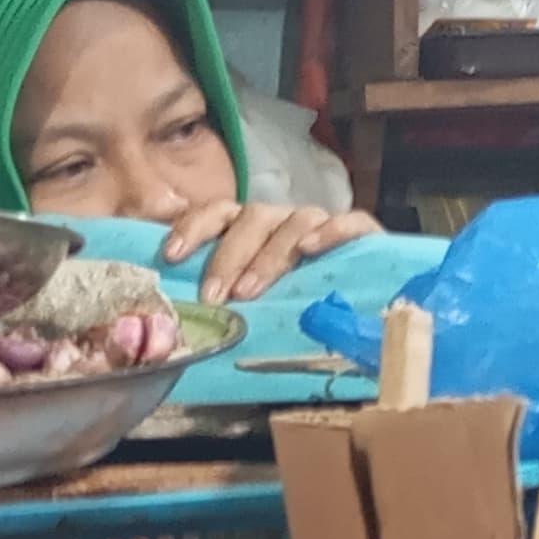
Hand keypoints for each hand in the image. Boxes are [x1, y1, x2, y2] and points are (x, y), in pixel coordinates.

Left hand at [157, 202, 381, 304]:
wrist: (367, 301)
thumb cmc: (295, 311)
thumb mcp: (251, 307)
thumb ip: (220, 302)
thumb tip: (174, 325)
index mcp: (251, 231)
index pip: (217, 213)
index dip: (193, 228)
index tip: (171, 256)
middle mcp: (282, 222)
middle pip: (252, 218)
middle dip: (229, 256)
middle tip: (215, 296)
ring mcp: (321, 225)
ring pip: (294, 221)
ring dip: (269, 255)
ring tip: (252, 291)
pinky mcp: (364, 235)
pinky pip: (351, 223)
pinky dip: (331, 232)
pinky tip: (312, 249)